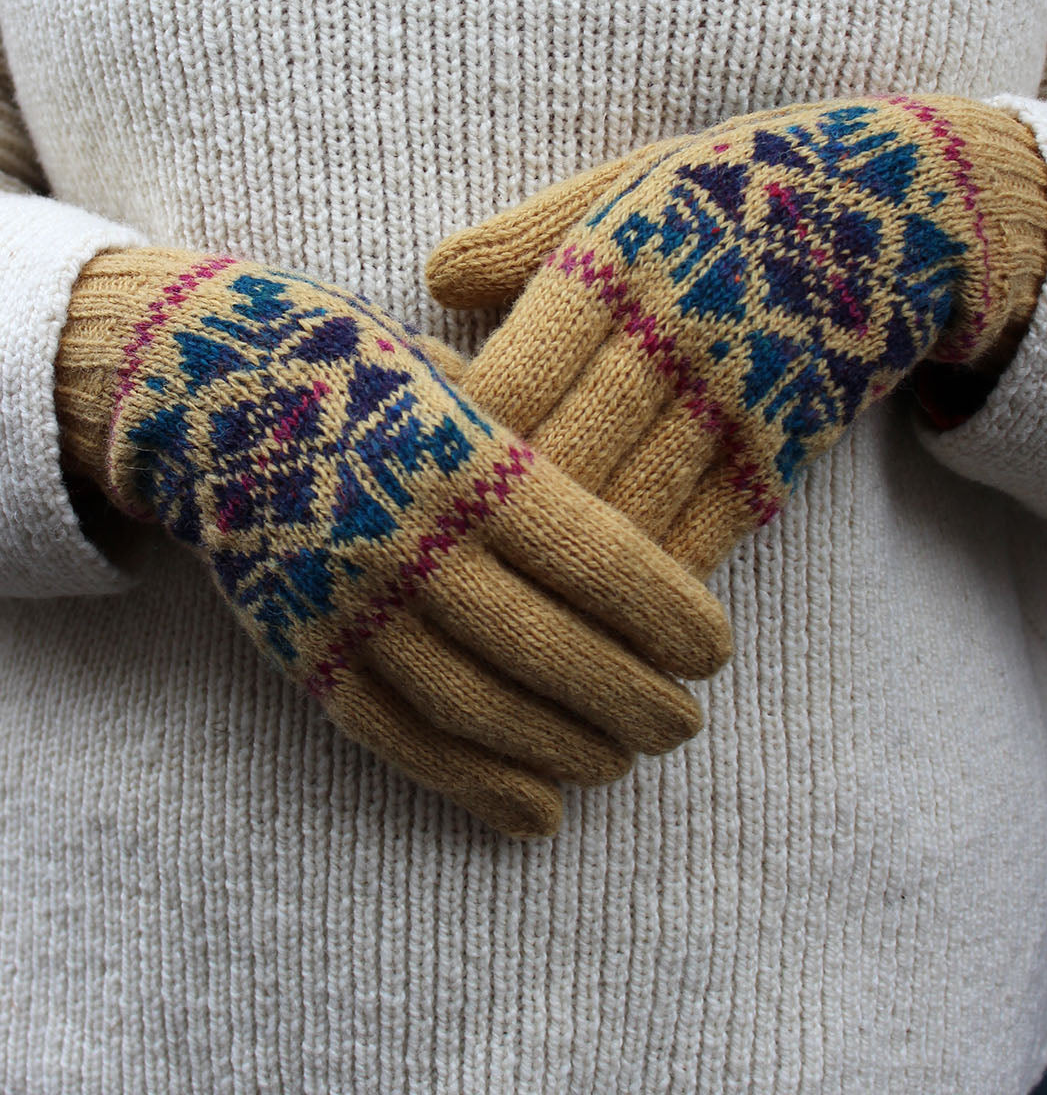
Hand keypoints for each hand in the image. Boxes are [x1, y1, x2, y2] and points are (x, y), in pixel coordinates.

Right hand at [54, 249, 732, 836]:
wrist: (199, 390)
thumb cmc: (352, 364)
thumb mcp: (450, 375)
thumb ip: (526, 452)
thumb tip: (626, 533)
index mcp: (461, 457)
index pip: (592, 555)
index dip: (664, 615)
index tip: (715, 652)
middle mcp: (408, 540)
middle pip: (549, 646)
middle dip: (632, 698)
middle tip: (686, 723)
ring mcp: (349, 605)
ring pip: (479, 707)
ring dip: (564, 748)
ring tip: (622, 763)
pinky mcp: (303, 651)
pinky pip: (398, 737)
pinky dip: (473, 786)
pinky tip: (537, 814)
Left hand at [427, 95, 1046, 576]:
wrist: (901, 206)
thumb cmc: (734, 188)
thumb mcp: (632, 180)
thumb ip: (531, 233)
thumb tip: (432, 277)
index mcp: (620, 260)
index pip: (515, 375)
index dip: (454, 440)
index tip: (401, 476)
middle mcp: (676, 335)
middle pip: (562, 459)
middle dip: (487, 523)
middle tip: (423, 566)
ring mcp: (738, 400)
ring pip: (627, 512)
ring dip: (557, 573)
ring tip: (488, 613)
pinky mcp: (786, 448)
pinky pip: (703, 534)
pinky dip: (642, 581)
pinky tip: (593, 615)